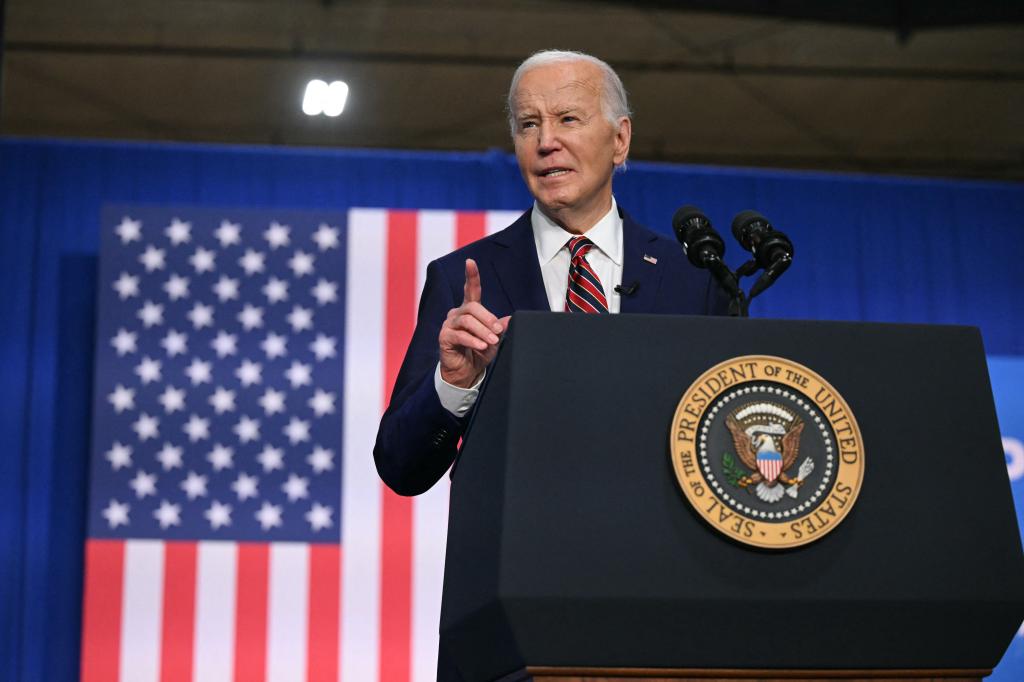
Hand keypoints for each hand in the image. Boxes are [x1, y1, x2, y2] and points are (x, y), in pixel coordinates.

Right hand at [438, 259, 509, 387]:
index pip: (470, 289)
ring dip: (482, 331)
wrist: (467, 372)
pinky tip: (481, 346)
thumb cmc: (479, 352)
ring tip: (492, 341)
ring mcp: (449, 324)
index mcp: (470, 310)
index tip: (470, 262)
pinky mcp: (444, 337)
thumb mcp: (494, 340)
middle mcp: (457, 314)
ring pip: (467, 320)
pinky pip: (459, 335)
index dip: (471, 275)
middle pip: (472, 307)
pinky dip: (473, 340)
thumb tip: (511, 320)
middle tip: (498, 331)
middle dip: (488, 318)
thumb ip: (500, 328)